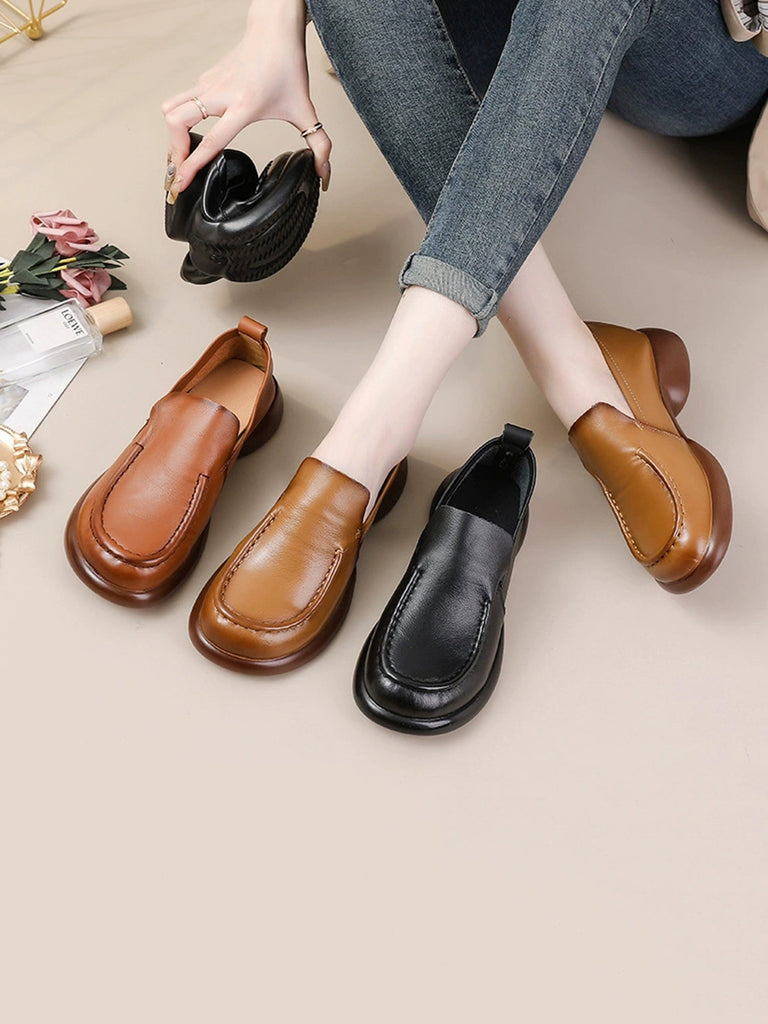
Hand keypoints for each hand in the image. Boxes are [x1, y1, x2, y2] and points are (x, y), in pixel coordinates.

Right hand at [161, 5, 330, 200]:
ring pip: (171, 109)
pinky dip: (178, 120)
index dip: (192, 165)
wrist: (274, 30)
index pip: (211, 141)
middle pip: (177, 123)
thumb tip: (324, 174)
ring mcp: (208, 85)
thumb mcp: (306, 110)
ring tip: (179, 156)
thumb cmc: (287, 66)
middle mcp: (220, 95)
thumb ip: (319, 145)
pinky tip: (189, 134)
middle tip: (178, 173)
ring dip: (171, 135)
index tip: (181, 183)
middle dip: (173, 152)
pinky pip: (179, 101)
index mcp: (244, 106)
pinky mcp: (204, 79)